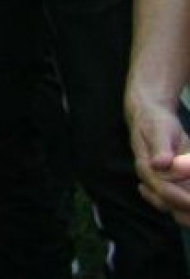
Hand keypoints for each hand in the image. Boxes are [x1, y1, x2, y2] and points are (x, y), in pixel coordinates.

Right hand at [128, 91, 189, 224]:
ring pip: (178, 209)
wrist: (152, 119)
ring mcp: (164, 185)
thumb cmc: (155, 123)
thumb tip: (158, 164)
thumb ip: (160, 147)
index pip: (163, 191)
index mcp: (146, 169)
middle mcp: (153, 181)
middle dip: (186, 212)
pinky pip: (184, 199)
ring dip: (188, 212)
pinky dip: (189, 201)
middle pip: (170, 206)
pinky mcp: (176, 185)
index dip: (181, 200)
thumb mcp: (158, 129)